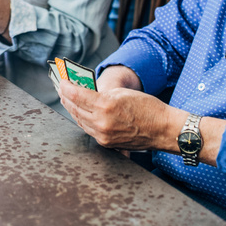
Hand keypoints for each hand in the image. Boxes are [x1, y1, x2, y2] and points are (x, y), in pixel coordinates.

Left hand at [58, 80, 175, 149]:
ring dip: (72, 109)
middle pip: (75, 109)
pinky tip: (79, 113)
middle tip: (61, 89)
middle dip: (66, 98)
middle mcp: (101, 122)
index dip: (66, 87)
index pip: (77, 95)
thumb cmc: (147, 108)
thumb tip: (84, 92)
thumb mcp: (123, 93)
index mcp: (105, 106)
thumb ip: (101, 94)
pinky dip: (82, 120)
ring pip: (80, 121)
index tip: (61, 82)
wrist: (163, 129)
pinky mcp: (106, 143)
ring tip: (67, 100)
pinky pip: (88, 130)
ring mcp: (103, 135)